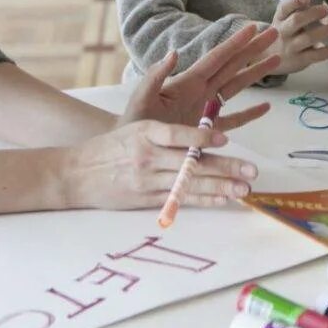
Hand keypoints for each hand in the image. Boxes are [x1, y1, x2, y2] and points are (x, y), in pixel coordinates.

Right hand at [60, 119, 257, 210]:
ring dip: (221, 187)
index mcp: (144, 133)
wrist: (76, 174)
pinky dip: (203, 199)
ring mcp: (148, 181)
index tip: (225, 137)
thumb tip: (204, 131)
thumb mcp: (134, 127)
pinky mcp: (147, 199)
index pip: (176, 134)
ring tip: (244, 188)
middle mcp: (147, 157)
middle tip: (251, 170)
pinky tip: (223, 199)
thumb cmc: (109, 147)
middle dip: (225, 167)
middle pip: (191, 163)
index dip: (201, 137)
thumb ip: (166, 130)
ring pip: (190, 184)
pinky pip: (180, 200)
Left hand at [122, 24, 280, 131]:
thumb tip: (174, 53)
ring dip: (256, 73)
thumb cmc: (134, 122)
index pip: (217, 58)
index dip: (235, 43)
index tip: (252, 27)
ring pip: (237, 87)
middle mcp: (201, 91)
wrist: (131, 150)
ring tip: (276, 60)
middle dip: (253, 49)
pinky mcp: (208, 131)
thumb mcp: (142, 97)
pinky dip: (250, 114)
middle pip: (233, 66)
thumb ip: (156, 76)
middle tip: (274, 33)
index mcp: (188, 82)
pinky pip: (234, 120)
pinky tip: (265, 106)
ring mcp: (206, 110)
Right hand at [269, 0, 327, 74]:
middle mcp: (283, 31)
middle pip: (296, 20)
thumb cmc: (285, 30)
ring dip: (326, 30)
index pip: (285, 7)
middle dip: (312, 14)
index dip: (295, 1)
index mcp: (281, 17)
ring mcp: (291, 47)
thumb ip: (298, 0)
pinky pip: (316, 55)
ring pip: (308, 38)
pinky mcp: (299, 60)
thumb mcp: (287, 15)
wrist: (270, 58)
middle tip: (327, 9)